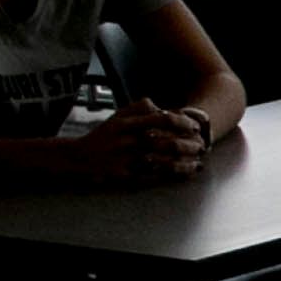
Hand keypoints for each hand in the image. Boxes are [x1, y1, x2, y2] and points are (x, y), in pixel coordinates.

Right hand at [68, 101, 209, 182]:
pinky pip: (151, 175)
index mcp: (126, 123)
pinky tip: (183, 174)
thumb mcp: (117, 117)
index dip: (182, 123)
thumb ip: (138, 107)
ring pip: (160, 160)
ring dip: (183, 163)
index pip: (160, 119)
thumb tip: (159, 105)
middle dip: (187, 145)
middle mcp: (125, 140)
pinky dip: (169, 175)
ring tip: (198, 163)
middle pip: (164, 141)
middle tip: (202, 147)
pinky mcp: (123, 175)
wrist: (77, 157)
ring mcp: (124, 159)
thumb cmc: (103, 136)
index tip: (195, 127)